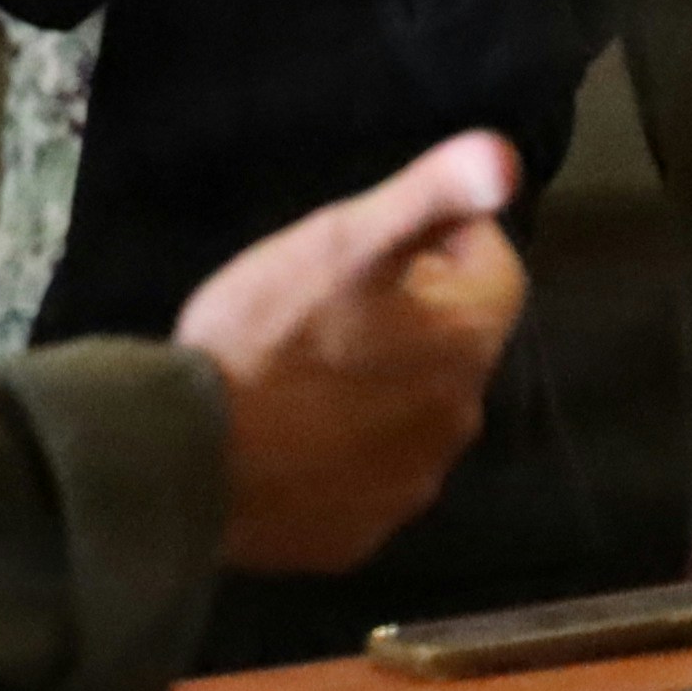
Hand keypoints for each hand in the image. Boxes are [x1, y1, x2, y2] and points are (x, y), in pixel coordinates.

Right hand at [181, 131, 532, 574]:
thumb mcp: (339, 242)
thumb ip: (428, 197)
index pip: (493, 269)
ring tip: (293, 377)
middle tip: (317, 311)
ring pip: (408, 417)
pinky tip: (281, 439)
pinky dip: (336, 460)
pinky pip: (363, 482)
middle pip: (448, 348)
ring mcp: (411, 485)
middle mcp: (461, 419)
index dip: (438, 245)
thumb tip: (507, 154)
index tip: (370, 246)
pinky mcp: (358, 536)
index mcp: (467, 342)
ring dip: (373, 394)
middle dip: (404, 324)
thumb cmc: (263, 338)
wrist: (184, 460)